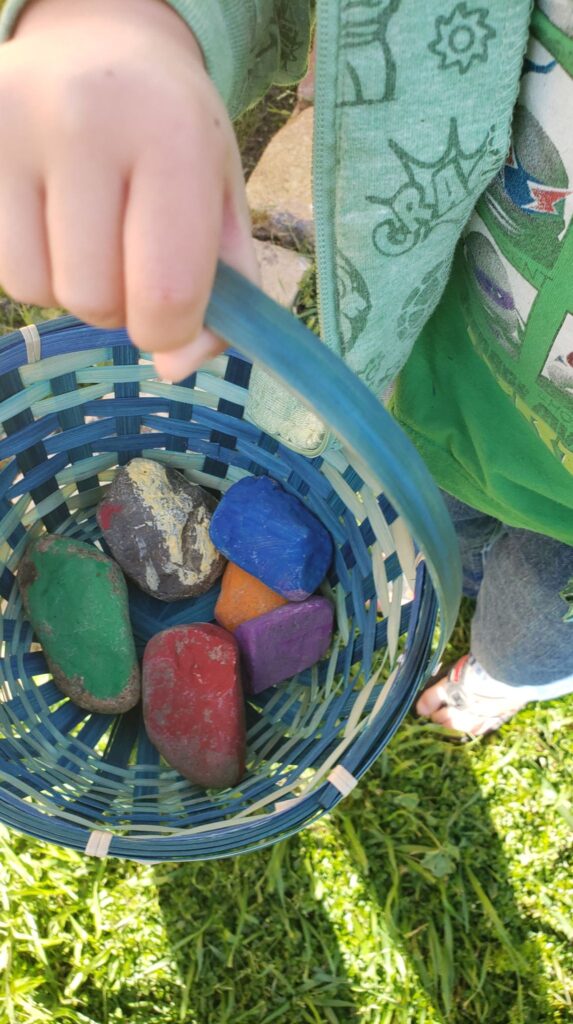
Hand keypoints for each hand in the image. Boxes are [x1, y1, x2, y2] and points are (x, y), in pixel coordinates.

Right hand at [0, 0, 257, 378]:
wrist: (101, 45)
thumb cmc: (172, 133)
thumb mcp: (223, 198)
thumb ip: (227, 291)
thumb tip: (175, 368)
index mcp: (170, 134)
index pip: (165, 291)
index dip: (170, 330)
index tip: (173, 315)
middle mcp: (83, 119)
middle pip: (93, 299)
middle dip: (119, 306)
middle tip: (130, 257)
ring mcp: (11, 127)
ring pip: (36, 289)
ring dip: (71, 287)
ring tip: (91, 232)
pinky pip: (3, 268)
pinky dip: (34, 266)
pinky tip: (53, 219)